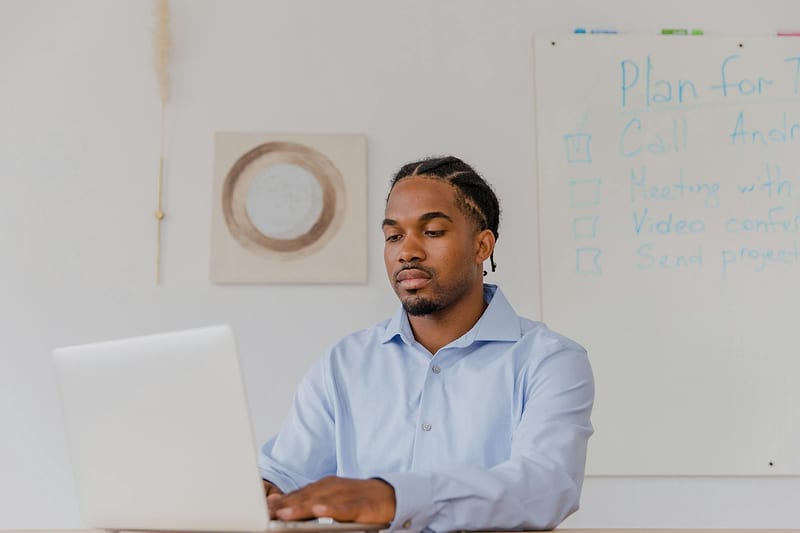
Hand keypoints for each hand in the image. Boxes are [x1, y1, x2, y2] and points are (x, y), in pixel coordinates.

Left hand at [266, 476, 394, 523]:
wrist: (390, 495)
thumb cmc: (357, 500)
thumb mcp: (330, 501)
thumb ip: (307, 502)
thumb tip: (277, 505)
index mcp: (324, 486)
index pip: (298, 494)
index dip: (280, 501)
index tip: (261, 510)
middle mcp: (333, 487)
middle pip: (306, 495)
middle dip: (285, 504)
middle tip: (266, 513)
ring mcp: (348, 494)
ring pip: (322, 500)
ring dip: (302, 506)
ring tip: (284, 513)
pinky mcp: (362, 504)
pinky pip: (345, 507)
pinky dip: (332, 508)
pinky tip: (320, 510)